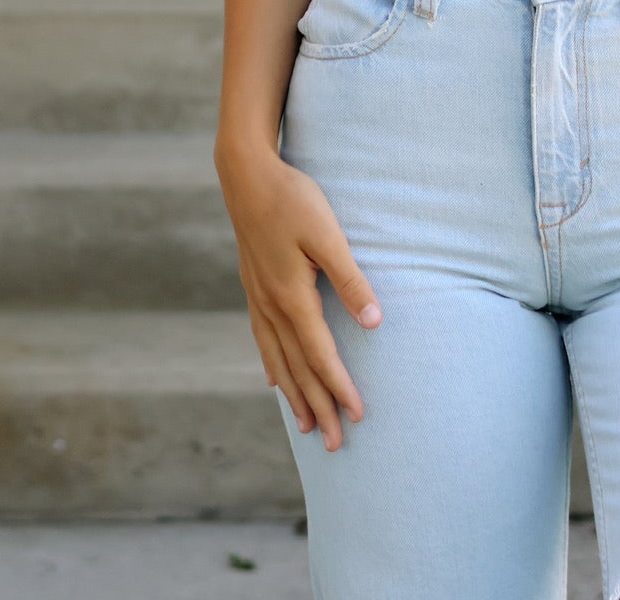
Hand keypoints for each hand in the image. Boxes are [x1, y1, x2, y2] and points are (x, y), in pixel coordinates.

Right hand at [216, 143, 381, 448]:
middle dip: (318, 407)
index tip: (357, 416)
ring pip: (279, 360)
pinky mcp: (254, 287)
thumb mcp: (327, 235)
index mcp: (292, 298)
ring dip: (295, 395)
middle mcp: (272, 306)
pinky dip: (273, 366)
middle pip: (298, 369)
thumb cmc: (292, 200)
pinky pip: (263, 341)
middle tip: (337, 445)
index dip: (339, 388)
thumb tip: (373, 323)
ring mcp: (259, 298)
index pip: (320, 356)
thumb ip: (350, 279)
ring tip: (307, 426)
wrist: (246, 175)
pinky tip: (275, 380)